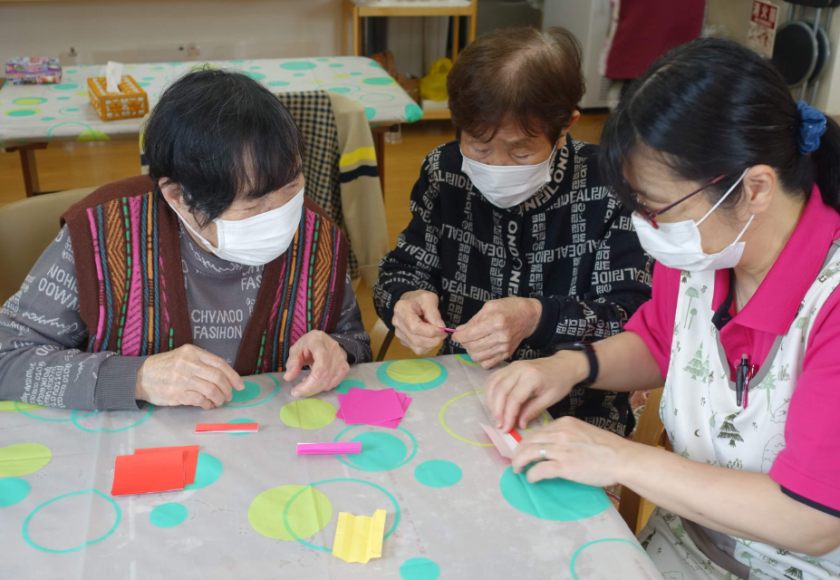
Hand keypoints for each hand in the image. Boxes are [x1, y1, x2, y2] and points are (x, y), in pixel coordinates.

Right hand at [135, 344, 244, 408]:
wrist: (140, 376)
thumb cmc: (166, 366)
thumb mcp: (183, 356)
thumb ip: (202, 362)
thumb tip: (225, 376)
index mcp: (192, 352)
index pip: (220, 363)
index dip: (233, 376)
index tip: (240, 385)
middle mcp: (188, 364)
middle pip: (218, 378)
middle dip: (228, 389)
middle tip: (229, 396)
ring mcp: (182, 379)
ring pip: (211, 390)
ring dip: (219, 399)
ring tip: (220, 401)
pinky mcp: (177, 394)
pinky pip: (200, 401)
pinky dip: (208, 404)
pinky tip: (208, 405)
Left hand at [284, 330, 349, 396]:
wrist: (325, 342)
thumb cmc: (308, 346)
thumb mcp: (296, 350)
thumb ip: (292, 362)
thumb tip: (288, 377)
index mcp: (318, 340)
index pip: (321, 357)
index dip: (316, 372)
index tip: (303, 384)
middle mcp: (333, 348)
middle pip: (324, 373)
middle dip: (309, 387)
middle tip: (296, 393)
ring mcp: (341, 358)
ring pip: (328, 380)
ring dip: (314, 388)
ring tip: (304, 385)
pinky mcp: (344, 367)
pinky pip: (333, 383)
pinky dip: (322, 387)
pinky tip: (315, 383)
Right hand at [392, 290, 446, 354]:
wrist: (411, 302)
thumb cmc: (420, 299)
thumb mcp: (429, 299)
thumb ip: (434, 313)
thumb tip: (441, 328)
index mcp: (401, 310)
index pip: (415, 327)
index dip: (430, 331)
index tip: (442, 328)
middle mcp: (397, 323)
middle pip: (416, 340)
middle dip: (434, 340)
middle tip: (444, 333)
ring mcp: (399, 334)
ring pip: (417, 348)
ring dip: (432, 344)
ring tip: (439, 335)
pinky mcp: (404, 341)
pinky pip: (417, 349)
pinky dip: (428, 346)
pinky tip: (432, 338)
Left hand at [451, 298, 541, 368]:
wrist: (530, 316)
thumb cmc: (509, 308)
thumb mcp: (490, 306)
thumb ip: (474, 320)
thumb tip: (460, 331)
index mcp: (496, 322)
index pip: (470, 334)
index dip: (458, 336)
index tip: (455, 335)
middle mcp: (501, 336)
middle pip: (473, 347)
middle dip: (464, 343)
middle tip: (464, 338)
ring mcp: (505, 347)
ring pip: (478, 357)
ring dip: (470, 351)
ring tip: (472, 343)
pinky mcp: (507, 354)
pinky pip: (488, 364)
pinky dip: (480, 359)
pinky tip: (481, 350)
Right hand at [485, 351, 588, 431]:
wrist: (563, 365)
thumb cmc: (559, 382)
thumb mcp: (550, 399)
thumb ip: (533, 411)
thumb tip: (519, 424)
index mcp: (532, 377)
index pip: (514, 398)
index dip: (508, 415)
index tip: (506, 428)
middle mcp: (519, 369)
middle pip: (500, 391)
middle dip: (497, 410)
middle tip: (499, 425)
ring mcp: (512, 366)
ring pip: (493, 384)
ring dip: (491, 402)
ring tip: (496, 416)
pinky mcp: (509, 366)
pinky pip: (494, 378)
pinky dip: (490, 392)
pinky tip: (494, 403)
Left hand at [511, 416, 631, 486]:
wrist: (622, 458)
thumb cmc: (608, 448)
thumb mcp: (584, 432)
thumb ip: (568, 435)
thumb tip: (555, 445)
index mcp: (564, 423)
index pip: (538, 431)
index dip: (528, 441)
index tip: (524, 449)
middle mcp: (559, 433)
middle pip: (529, 441)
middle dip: (519, 452)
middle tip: (517, 461)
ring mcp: (561, 449)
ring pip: (528, 453)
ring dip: (519, 462)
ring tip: (517, 469)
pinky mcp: (563, 466)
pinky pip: (539, 469)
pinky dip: (532, 475)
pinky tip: (531, 479)